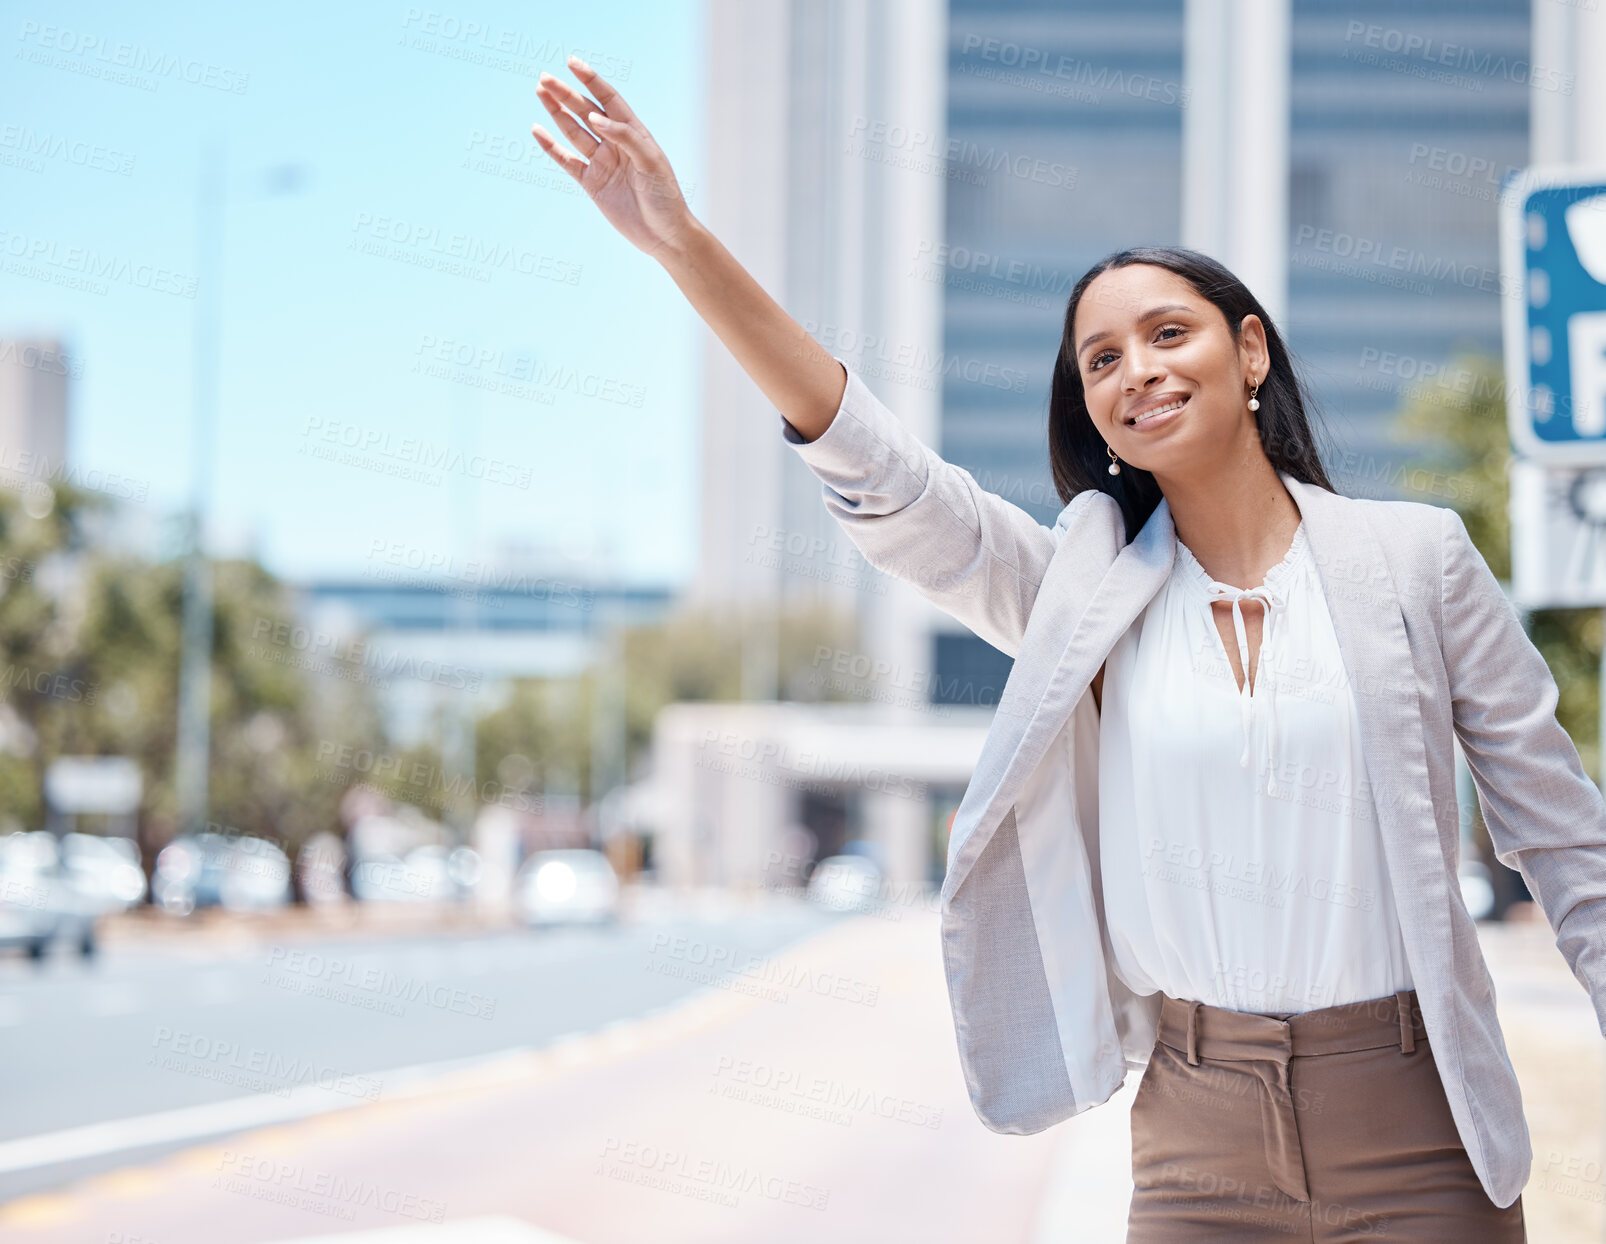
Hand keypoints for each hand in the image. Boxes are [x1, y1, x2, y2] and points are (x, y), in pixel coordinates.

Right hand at [534, 54, 696, 260]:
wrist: (664, 235)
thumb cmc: (665, 196)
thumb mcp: (650, 162)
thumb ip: (625, 137)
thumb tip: (596, 119)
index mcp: (633, 133)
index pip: (608, 99)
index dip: (590, 79)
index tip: (572, 62)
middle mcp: (615, 144)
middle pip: (586, 111)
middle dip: (566, 94)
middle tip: (544, 78)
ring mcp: (602, 163)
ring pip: (574, 131)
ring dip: (557, 112)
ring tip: (541, 92)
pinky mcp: (592, 184)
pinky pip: (567, 161)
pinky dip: (552, 147)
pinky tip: (538, 131)